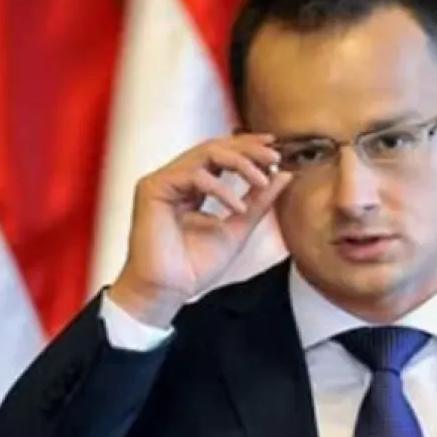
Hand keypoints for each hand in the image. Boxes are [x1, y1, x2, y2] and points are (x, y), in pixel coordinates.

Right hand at [108, 133, 291, 327]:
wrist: (170, 291)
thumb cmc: (195, 266)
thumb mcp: (239, 227)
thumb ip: (259, 201)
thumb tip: (283, 175)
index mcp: (193, 185)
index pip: (221, 154)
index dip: (247, 146)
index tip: (275, 147)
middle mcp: (176, 178)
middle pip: (215, 146)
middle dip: (248, 149)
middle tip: (274, 157)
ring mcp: (163, 181)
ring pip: (206, 153)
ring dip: (240, 163)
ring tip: (262, 180)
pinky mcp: (153, 188)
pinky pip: (194, 176)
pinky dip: (221, 189)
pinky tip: (237, 208)